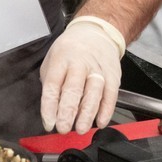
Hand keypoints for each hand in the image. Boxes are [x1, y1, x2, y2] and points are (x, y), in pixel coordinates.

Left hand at [39, 16, 123, 133]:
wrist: (96, 32)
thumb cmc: (70, 50)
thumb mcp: (53, 60)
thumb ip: (51, 84)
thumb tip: (51, 111)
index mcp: (61, 59)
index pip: (53, 85)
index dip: (50, 106)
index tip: (49, 123)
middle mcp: (80, 63)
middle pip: (74, 89)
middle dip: (68, 111)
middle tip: (63, 128)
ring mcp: (98, 69)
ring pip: (94, 92)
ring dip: (87, 113)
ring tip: (80, 128)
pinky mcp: (113, 75)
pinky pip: (111, 95)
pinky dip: (106, 110)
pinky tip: (100, 122)